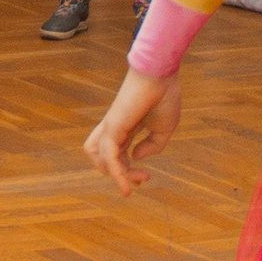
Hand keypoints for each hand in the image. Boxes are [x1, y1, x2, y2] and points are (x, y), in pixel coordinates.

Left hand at [84, 69, 180, 196]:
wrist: (161, 76)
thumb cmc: (164, 96)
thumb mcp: (164, 129)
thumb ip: (153, 146)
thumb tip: (136, 157)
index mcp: (125, 129)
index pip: (117, 155)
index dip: (128, 171)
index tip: (146, 177)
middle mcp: (113, 129)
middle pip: (104, 159)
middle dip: (122, 175)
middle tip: (143, 179)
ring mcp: (110, 128)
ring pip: (97, 158)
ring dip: (113, 174)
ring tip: (129, 182)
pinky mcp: (112, 128)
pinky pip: (109, 157)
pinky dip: (116, 173)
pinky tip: (126, 184)